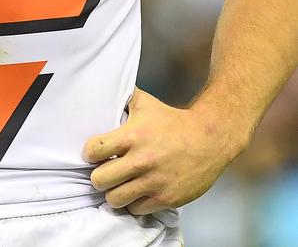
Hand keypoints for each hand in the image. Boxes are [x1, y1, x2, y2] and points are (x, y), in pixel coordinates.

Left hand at [83, 87, 234, 214]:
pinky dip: (133, 203)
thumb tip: (106, 89)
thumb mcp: (146, 103)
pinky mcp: (165, 198)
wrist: (209, 139)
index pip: (94, 150)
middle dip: (98, 177)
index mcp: (132, 135)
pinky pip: (136, 209)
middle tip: (105, 173)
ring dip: (114, 193)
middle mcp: (140, 160)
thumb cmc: (173, 120)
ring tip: (119, 186)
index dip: (89, 153)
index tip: (93, 155)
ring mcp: (153, 182)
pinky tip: (137, 193)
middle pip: (99, 180)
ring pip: (115, 199)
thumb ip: (125, 98)